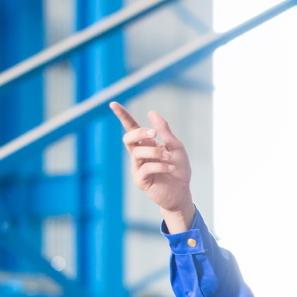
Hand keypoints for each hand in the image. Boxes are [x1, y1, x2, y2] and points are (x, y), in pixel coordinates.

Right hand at [110, 102, 195, 231]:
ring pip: (137, 153)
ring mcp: (138, 167)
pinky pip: (144, 168)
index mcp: (147, 144)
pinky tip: (169, 168)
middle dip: (140, 133)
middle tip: (154, 134)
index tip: (113, 104)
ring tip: (170, 159)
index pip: (131, 127)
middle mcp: (139, 154)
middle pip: (128, 138)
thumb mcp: (176, 147)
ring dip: (156, 153)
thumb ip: (164, 131)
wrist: (182, 192)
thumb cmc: (179, 169)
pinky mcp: (140, 180)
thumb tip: (151, 113)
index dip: (122, 116)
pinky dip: (159, 165)